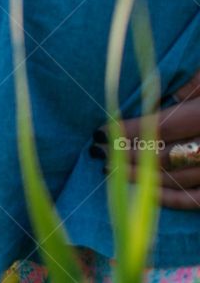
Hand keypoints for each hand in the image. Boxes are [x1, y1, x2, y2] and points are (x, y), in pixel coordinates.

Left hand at [91, 70, 199, 208]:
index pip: (161, 127)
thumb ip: (188, 88)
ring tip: (112, 169)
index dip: (128, 131)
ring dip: (141, 177)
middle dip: (127, 155)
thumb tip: (149, 102)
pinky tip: (145, 192)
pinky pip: (198, 200)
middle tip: (98, 152)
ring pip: (179, 180)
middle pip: (166, 156)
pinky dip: (171, 199)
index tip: (100, 131)